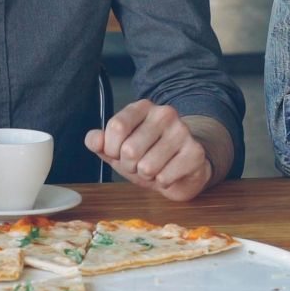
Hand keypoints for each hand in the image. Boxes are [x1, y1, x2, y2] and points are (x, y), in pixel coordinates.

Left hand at [85, 100, 213, 201]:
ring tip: (155, 169)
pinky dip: (162, 183)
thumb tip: (93, 140)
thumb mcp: (118, 149)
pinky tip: (169, 174)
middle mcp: (164, 114)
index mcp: (143, 107)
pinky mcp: (195, 152)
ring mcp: (182, 131)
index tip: (117, 153)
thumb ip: (100, 143)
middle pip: (130, 150)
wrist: (183, 168)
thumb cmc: (147, 156)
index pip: (116, 126)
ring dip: (146, 176)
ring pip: (147, 167)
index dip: (111, 149)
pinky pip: (164, 177)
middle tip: (139, 164)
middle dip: (129, 166)